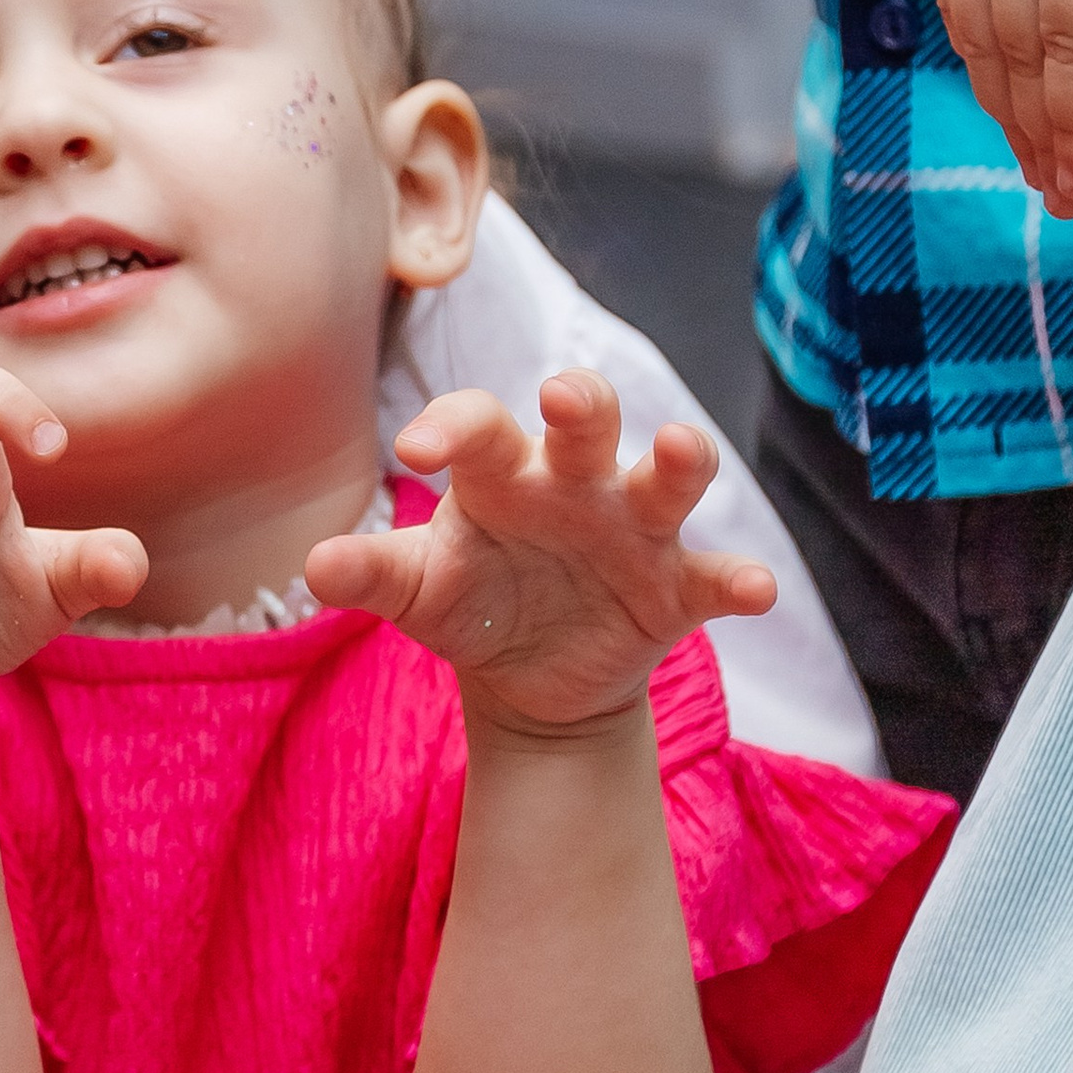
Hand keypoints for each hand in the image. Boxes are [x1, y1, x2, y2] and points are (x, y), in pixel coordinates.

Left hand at [305, 373, 775, 731]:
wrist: (527, 676)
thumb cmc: (469, 600)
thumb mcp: (417, 590)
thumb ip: (372, 573)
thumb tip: (316, 568)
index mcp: (502, 472)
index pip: (479, 427)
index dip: (451, 427)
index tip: (413, 452)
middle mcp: (574, 483)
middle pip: (587, 421)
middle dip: (581, 401)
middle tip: (562, 396)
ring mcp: (633, 530)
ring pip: (665, 479)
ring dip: (680, 461)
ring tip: (681, 448)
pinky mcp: (677, 588)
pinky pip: (715, 578)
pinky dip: (738, 580)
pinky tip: (756, 590)